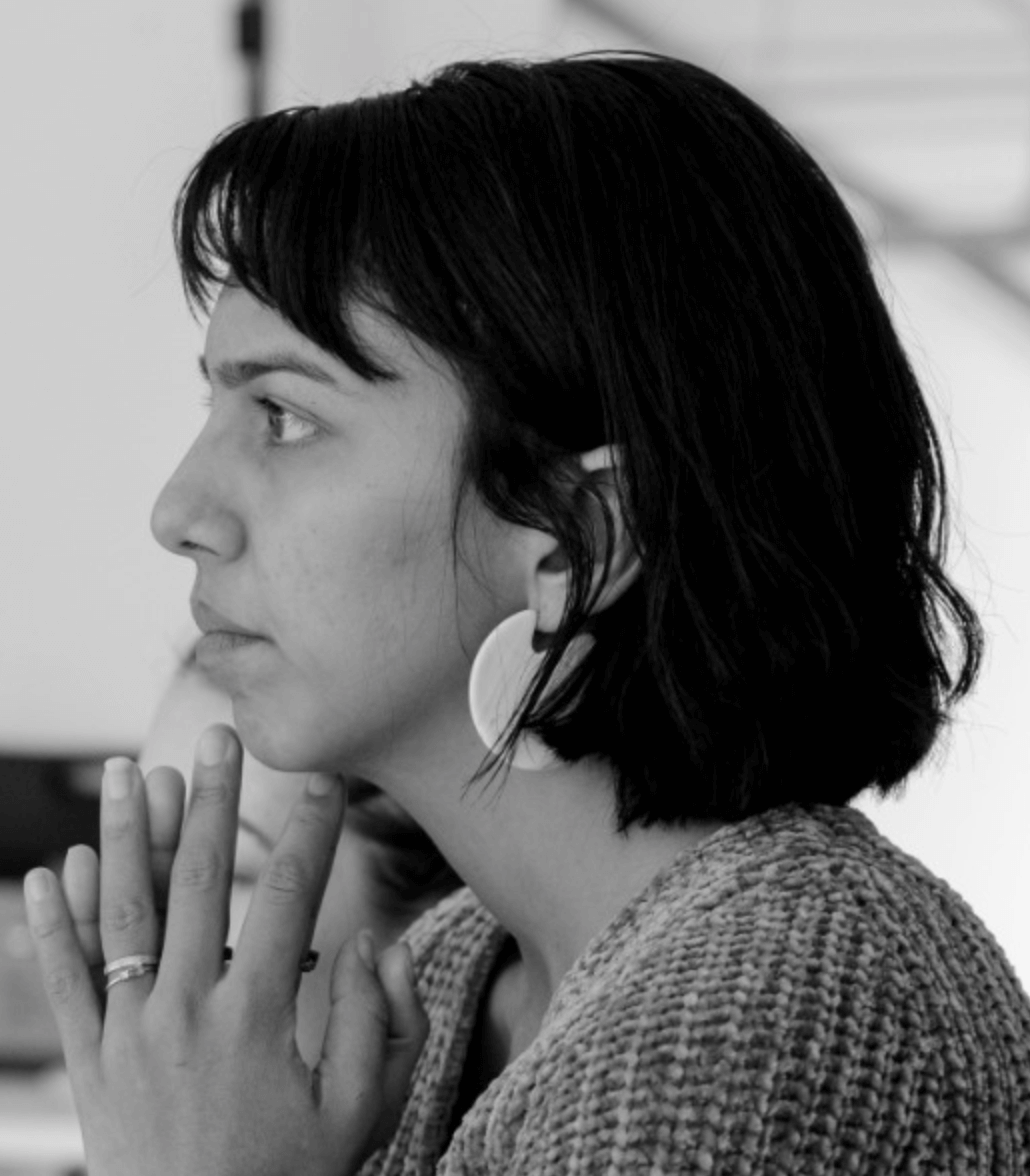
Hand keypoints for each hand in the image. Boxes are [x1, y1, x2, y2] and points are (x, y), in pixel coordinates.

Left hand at [23, 724, 428, 1175]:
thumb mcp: (360, 1115)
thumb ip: (378, 1024)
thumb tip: (375, 943)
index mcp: (259, 1019)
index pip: (294, 897)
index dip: (313, 831)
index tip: (326, 780)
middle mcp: (187, 1012)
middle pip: (201, 882)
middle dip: (212, 800)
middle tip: (219, 736)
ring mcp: (128, 1035)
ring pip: (124, 915)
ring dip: (126, 835)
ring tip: (129, 769)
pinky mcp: (89, 1064)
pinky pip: (63, 983)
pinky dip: (52, 925)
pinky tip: (51, 869)